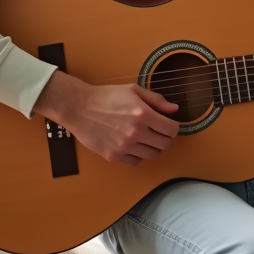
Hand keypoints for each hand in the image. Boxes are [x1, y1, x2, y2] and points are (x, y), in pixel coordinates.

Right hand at [33, 71, 180, 165]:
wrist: (79, 107)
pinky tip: (133, 145)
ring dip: (153, 147)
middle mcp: (135, 132)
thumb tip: (174, 109)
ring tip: (146, 138)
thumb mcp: (134, 91)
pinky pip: (136, 162)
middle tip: (158, 132)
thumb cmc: (106, 97)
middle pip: (165, 144)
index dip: (173, 127)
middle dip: (165, 138)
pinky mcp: (113, 156)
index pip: (172, 129)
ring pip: (152, 155)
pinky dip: (138, 155)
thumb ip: (157, 100)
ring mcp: (124, 146)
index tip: (168, 125)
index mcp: (143, 114)